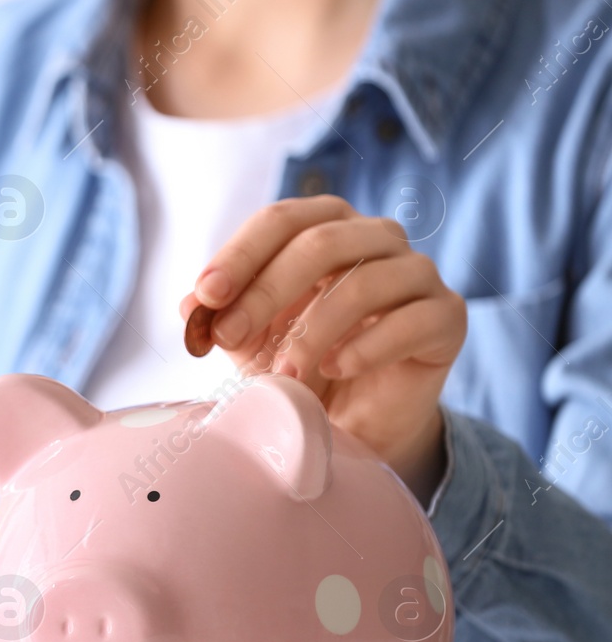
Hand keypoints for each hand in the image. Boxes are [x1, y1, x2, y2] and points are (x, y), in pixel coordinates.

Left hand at [179, 195, 467, 502]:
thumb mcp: (250, 340)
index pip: (282, 220)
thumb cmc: (300, 364)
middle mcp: (376, 238)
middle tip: (229, 336)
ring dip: (314, 330)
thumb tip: (193, 305)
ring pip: (365, 282)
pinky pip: (411, 321)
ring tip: (284, 373)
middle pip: (321, 243)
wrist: (357, 421)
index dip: (240, 254)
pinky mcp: (447, 317)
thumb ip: (224, 315)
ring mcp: (417, 274)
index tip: (205, 296)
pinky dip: (366, 348)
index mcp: (326, 226)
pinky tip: (336, 370)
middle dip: (265, 291)